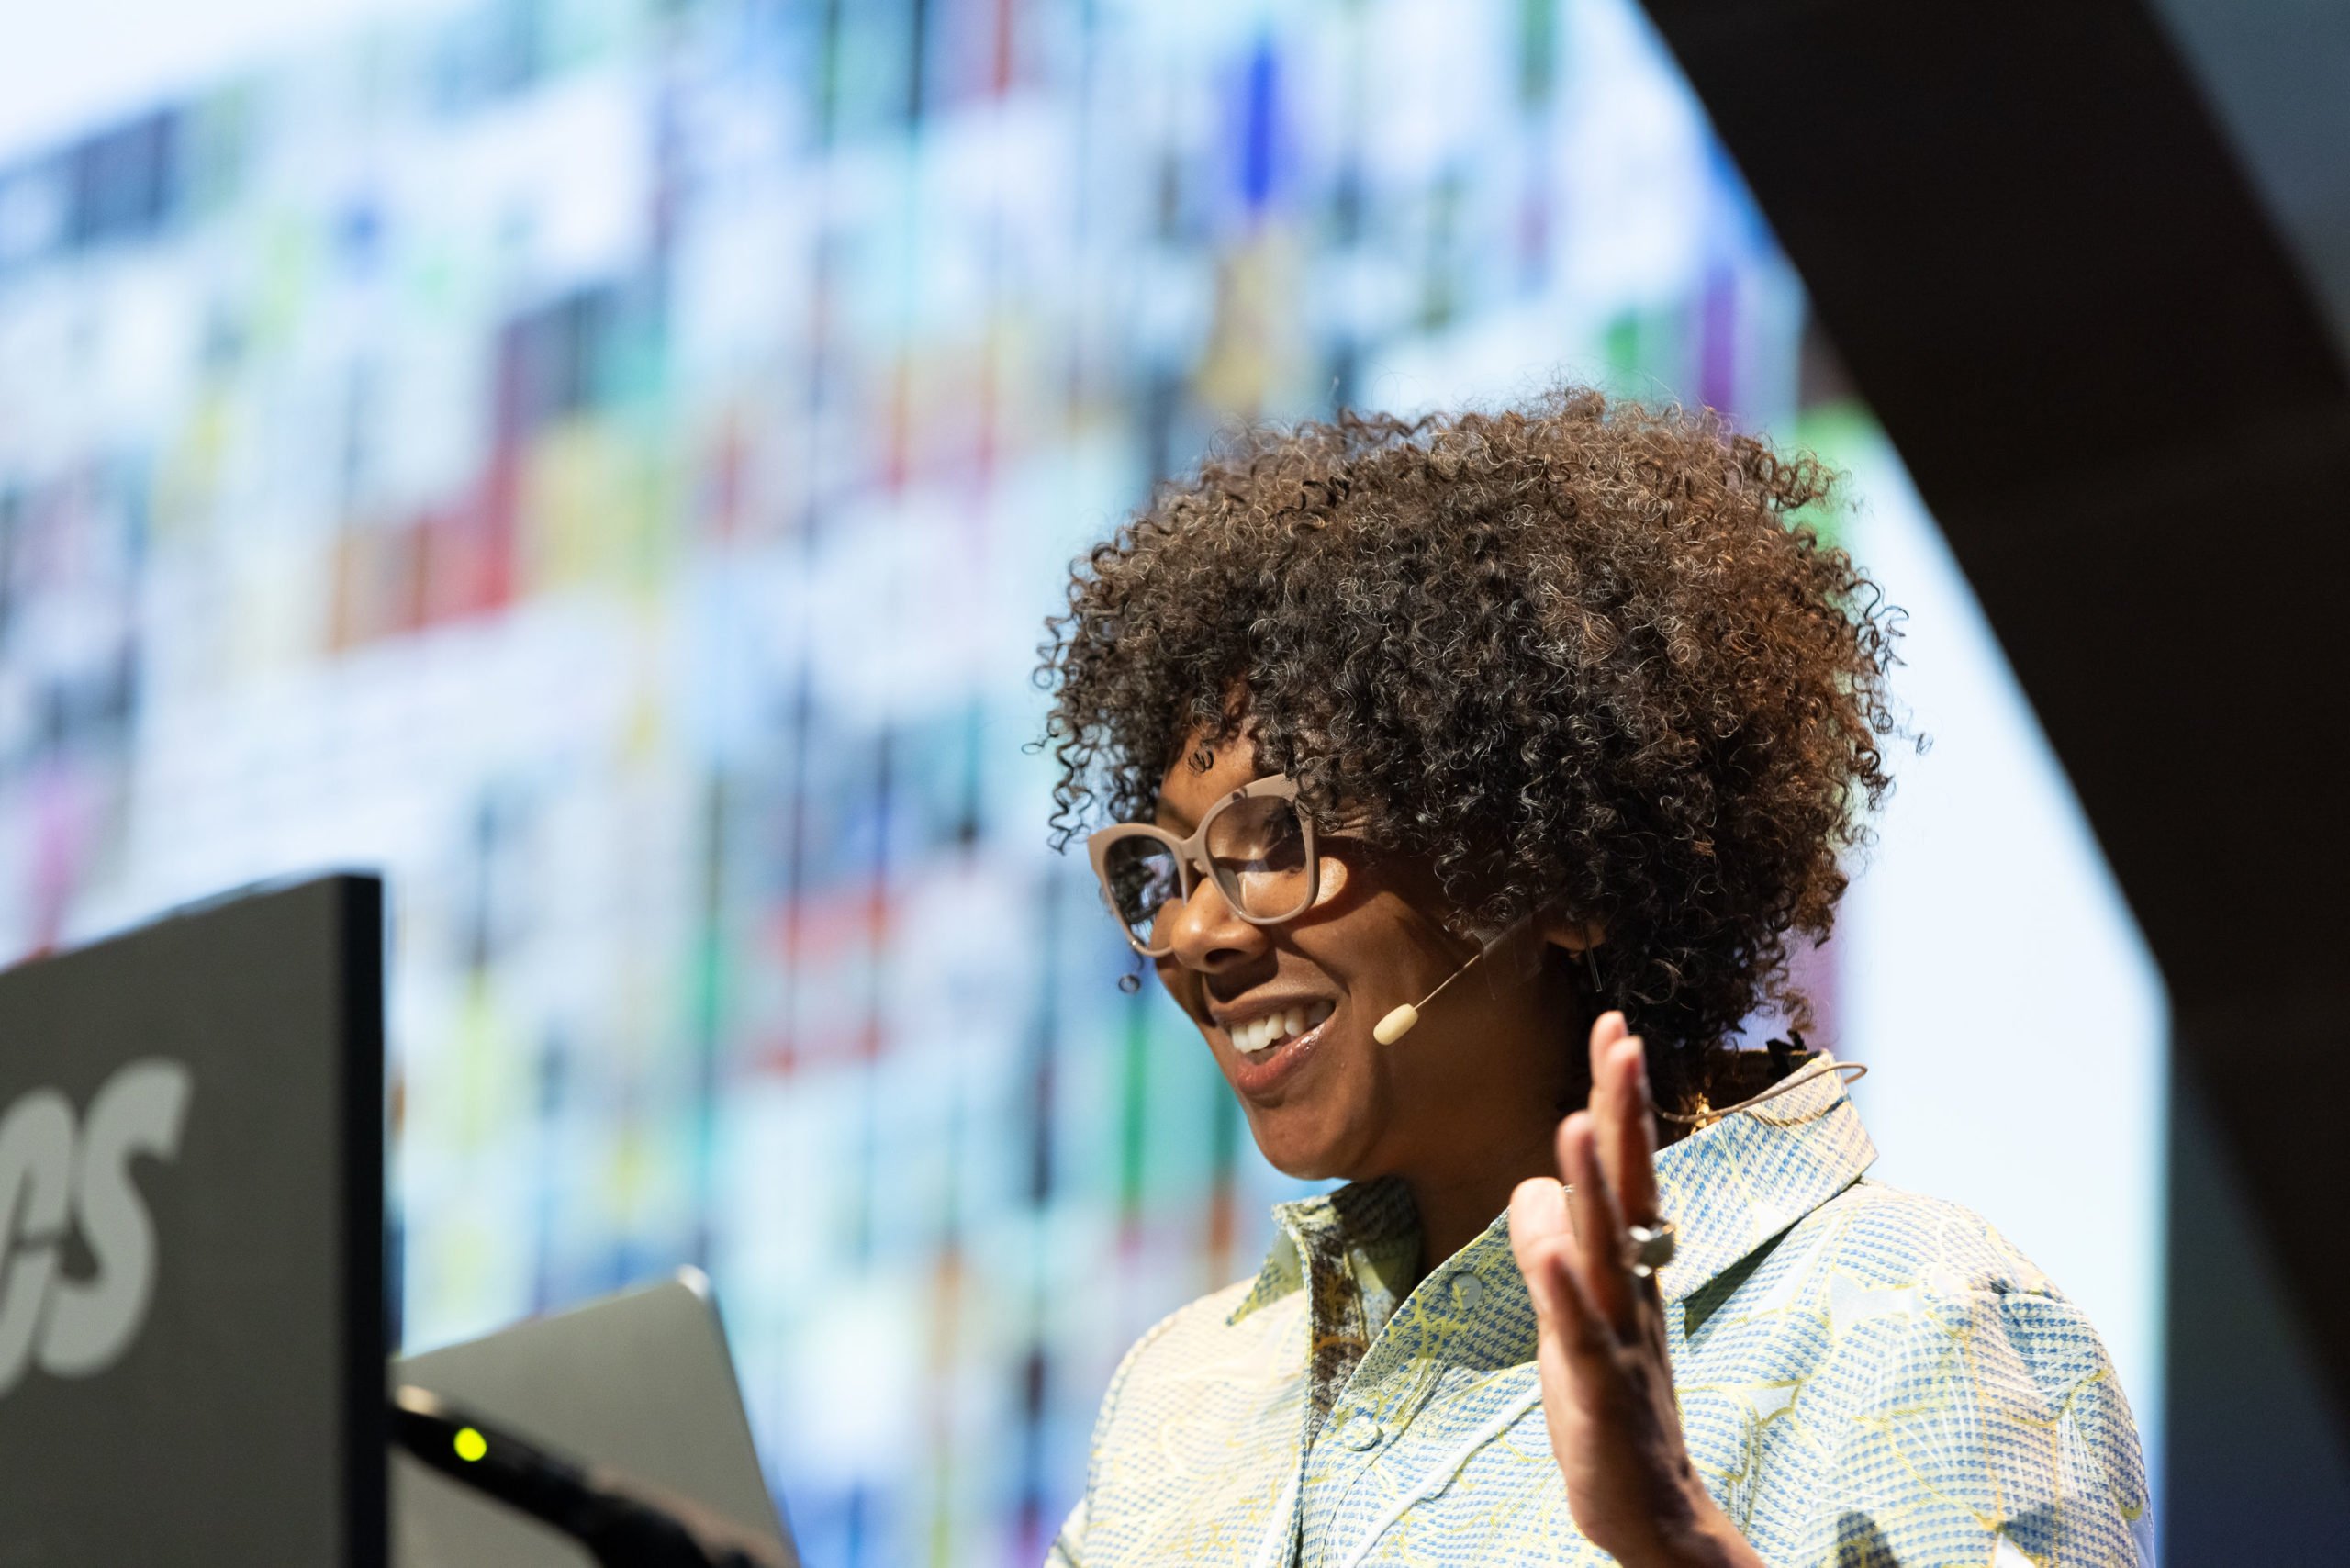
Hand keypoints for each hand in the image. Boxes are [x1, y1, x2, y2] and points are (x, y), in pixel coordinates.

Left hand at [1507, 1013, 1764, 1567]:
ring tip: (1576, 1118)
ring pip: (1606, 1247)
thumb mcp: (1569, 1312)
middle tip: (1621, 1035)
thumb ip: (1553, 1245)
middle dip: (1622, 1110)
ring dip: (1592, 1184)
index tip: (1616, 1028)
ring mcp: (1619, 1333)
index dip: (1620, 1102)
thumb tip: (1532, 1183)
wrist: (1649, 1509)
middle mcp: (1633, 1285)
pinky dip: (1563, 1286)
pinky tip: (1551, 1247)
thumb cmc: (1608, 1400)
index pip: (1625, 1168)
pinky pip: (1578, 1328)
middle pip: (1628, 1186)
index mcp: (1629, 1265)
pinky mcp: (1597, 1386)